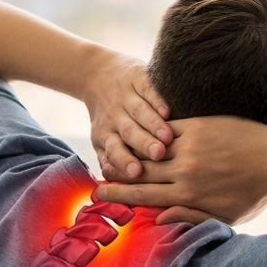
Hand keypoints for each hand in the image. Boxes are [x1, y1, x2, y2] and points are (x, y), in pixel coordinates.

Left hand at [84, 49, 173, 179]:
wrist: (98, 75)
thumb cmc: (111, 123)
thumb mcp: (103, 142)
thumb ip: (111, 163)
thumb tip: (112, 191)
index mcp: (105, 136)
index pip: (114, 151)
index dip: (123, 161)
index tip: (135, 172)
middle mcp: (114, 117)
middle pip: (129, 133)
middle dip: (142, 143)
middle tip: (156, 155)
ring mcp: (125, 97)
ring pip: (139, 112)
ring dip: (152, 125)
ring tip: (166, 138)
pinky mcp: (138, 78)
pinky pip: (148, 89)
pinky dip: (156, 99)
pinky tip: (167, 111)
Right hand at [98, 116, 266, 225]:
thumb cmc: (254, 194)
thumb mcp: (224, 216)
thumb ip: (191, 218)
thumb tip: (159, 218)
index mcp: (188, 195)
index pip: (144, 195)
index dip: (120, 195)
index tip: (99, 194)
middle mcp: (183, 171)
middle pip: (140, 172)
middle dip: (116, 174)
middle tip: (95, 175)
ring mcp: (190, 146)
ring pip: (150, 149)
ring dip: (129, 151)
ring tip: (111, 153)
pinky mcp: (199, 126)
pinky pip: (167, 128)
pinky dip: (152, 130)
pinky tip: (139, 129)